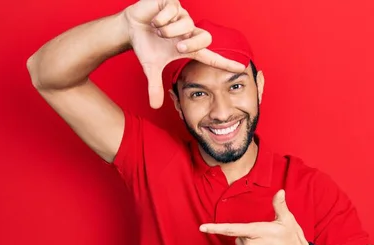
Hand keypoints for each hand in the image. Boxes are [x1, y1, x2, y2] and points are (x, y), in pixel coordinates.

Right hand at [123, 0, 245, 108]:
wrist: (132, 26)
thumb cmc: (146, 44)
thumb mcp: (151, 67)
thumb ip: (155, 86)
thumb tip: (155, 106)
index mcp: (188, 47)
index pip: (211, 56)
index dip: (225, 63)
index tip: (241, 68)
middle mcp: (190, 30)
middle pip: (204, 38)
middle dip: (190, 44)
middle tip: (176, 46)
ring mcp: (183, 15)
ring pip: (184, 24)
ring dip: (167, 31)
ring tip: (157, 30)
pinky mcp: (173, 2)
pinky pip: (172, 11)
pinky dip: (160, 18)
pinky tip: (155, 19)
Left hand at [200, 190, 309, 244]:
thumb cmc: (293, 239)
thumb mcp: (288, 220)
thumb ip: (279, 205)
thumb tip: (279, 191)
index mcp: (258, 232)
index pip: (233, 229)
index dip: (216, 228)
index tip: (202, 227)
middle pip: (239, 236)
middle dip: (248, 235)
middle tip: (265, 237)